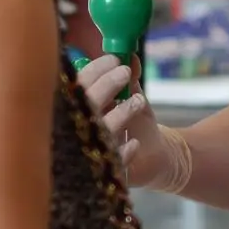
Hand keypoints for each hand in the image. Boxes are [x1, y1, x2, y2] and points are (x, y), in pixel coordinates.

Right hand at [76, 56, 166, 183]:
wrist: (153, 157)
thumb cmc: (135, 122)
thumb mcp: (131, 96)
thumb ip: (128, 78)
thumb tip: (130, 56)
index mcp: (76, 109)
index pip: (75, 85)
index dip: (94, 71)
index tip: (114, 60)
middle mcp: (75, 132)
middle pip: (84, 104)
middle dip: (106, 85)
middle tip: (124, 72)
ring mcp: (88, 152)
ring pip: (99, 130)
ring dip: (120, 112)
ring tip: (137, 101)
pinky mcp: (106, 172)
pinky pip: (112, 161)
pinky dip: (124, 151)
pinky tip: (134, 143)